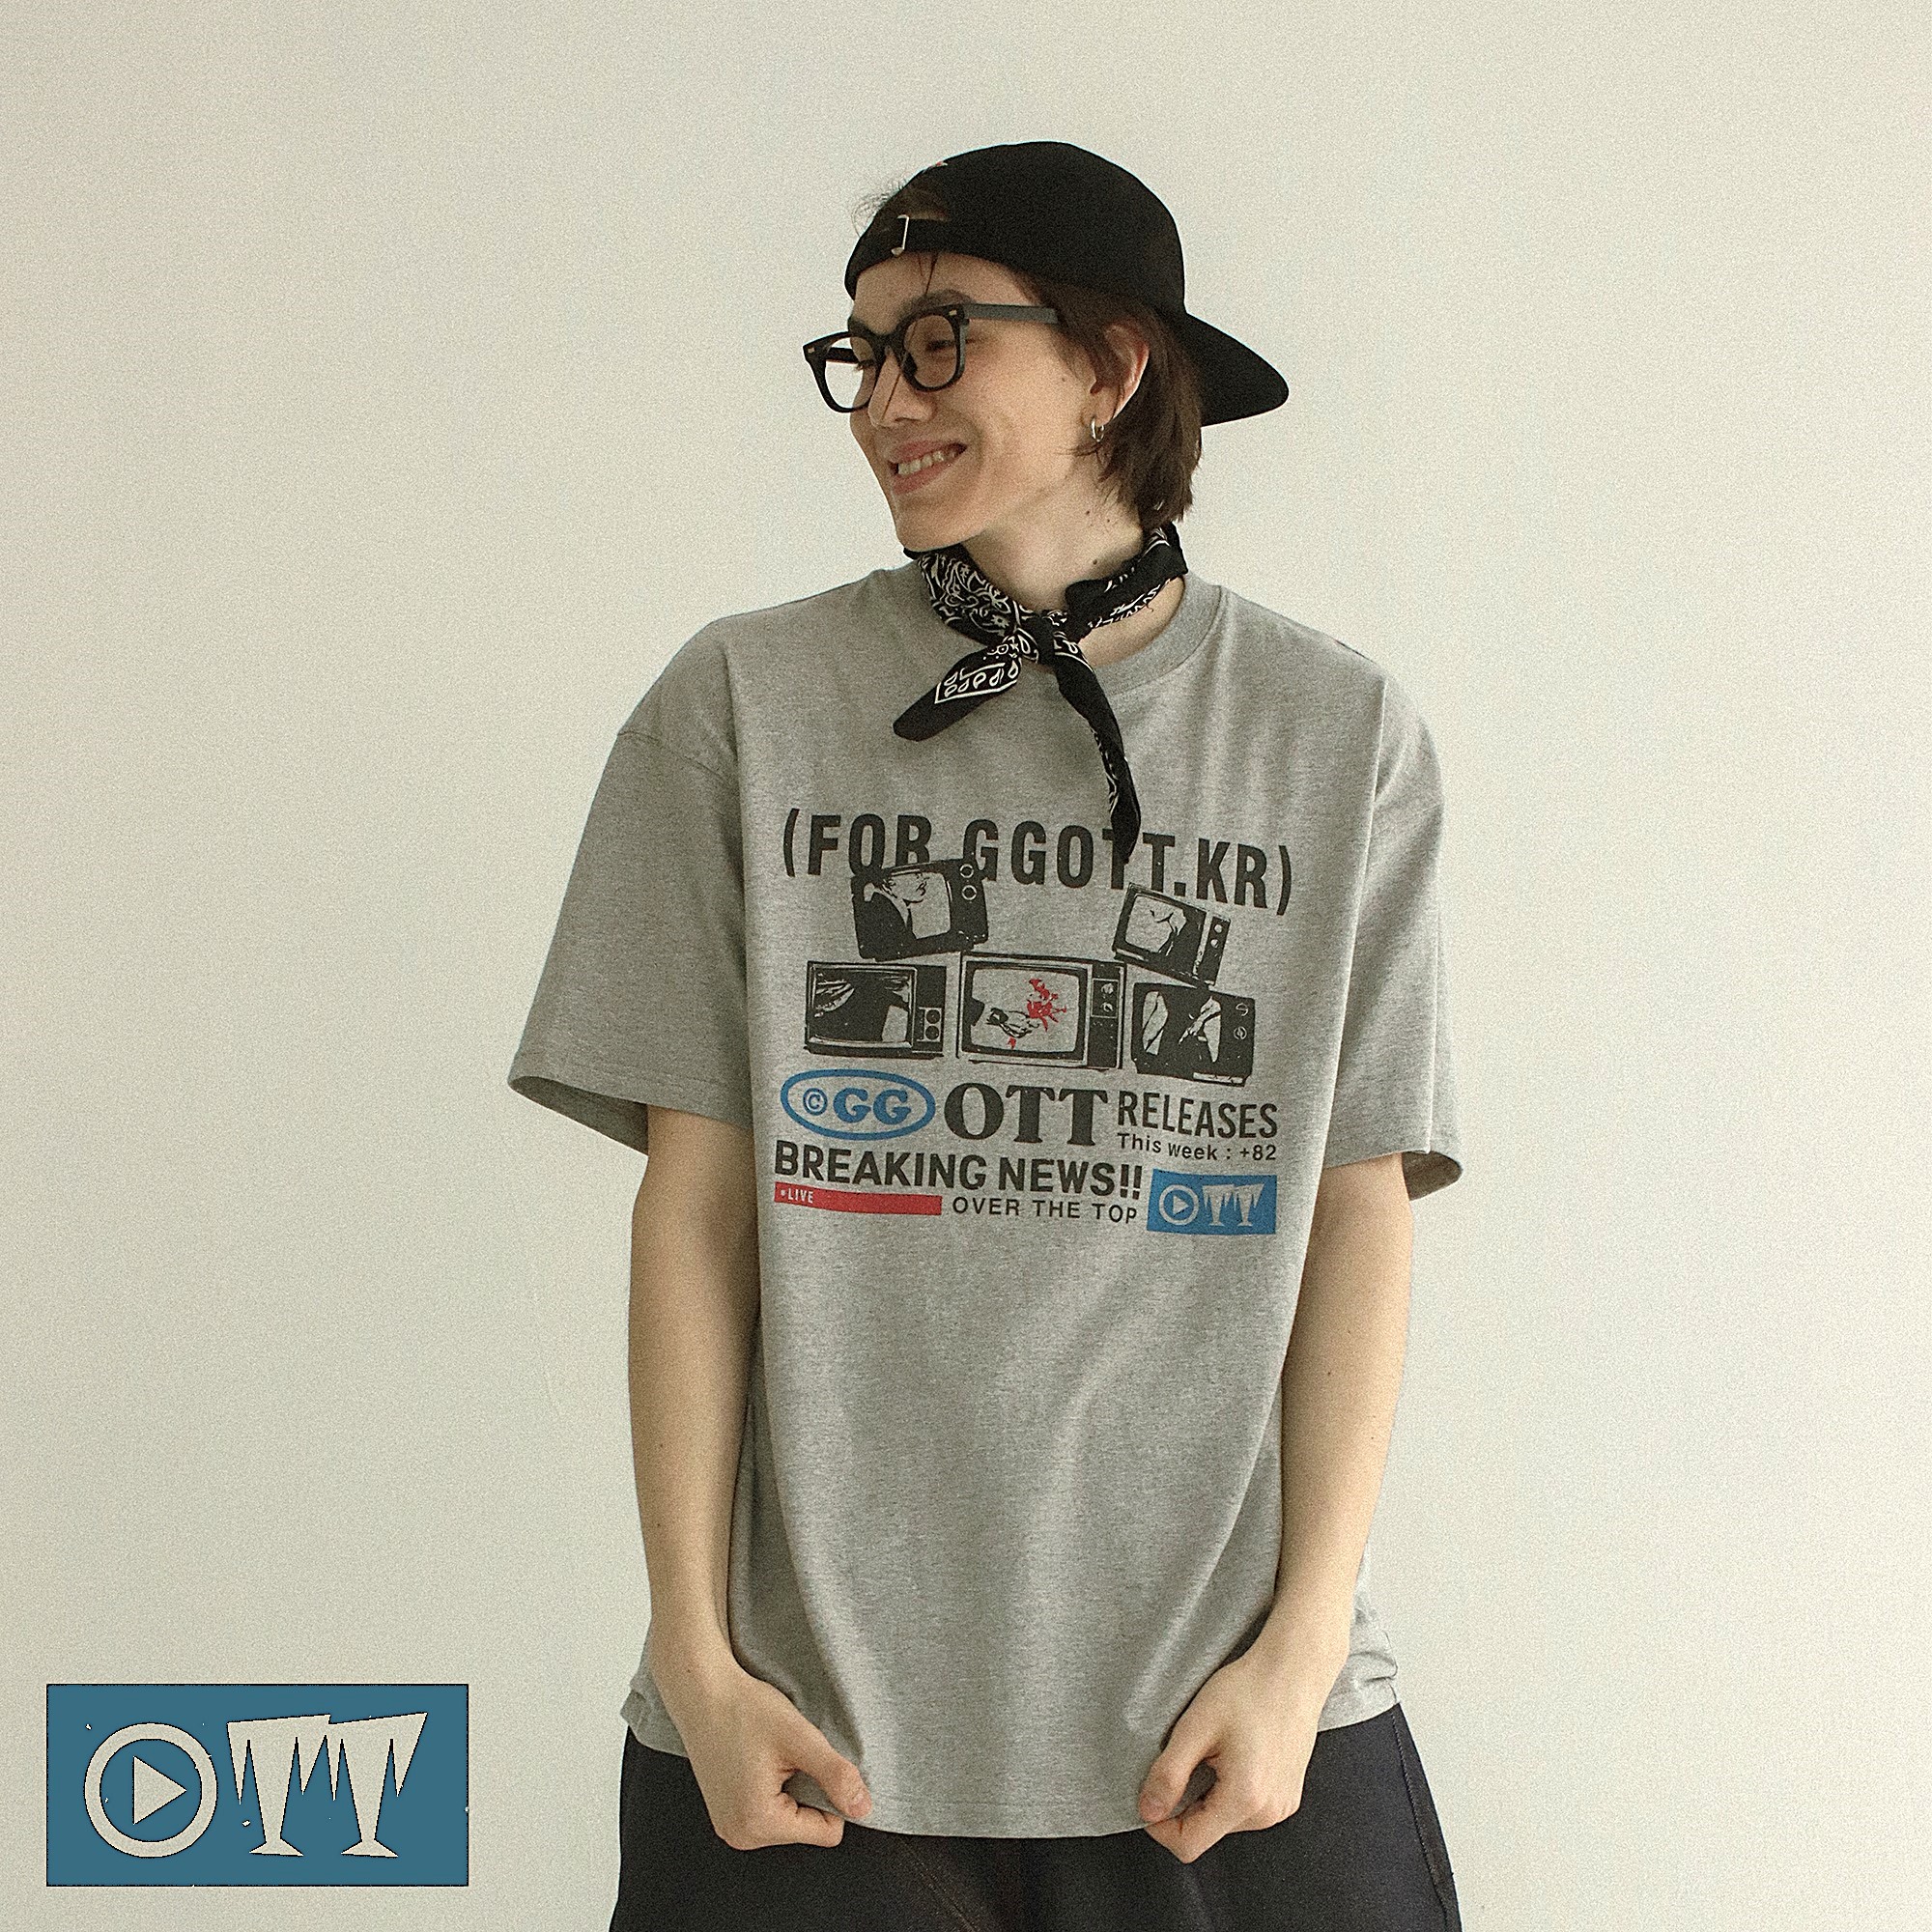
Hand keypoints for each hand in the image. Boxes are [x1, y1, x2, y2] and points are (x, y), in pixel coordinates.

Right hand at [652, 1649, 872, 1849]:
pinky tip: (759, 1760)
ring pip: (788, 1818)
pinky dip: (774, 1787)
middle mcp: (740, 1836)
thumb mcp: (800, 1738)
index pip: (827, 1832)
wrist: (701, 1690)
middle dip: (808, 1790)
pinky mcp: (725, 1813)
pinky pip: (768, 1811)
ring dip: (791, 1788)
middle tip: (786, 1756)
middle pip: (806, 1827)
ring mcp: (729, 1827)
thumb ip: (836, 1775)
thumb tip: (863, 1808)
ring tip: (770, 1756)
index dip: (831, 1793)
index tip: (810, 1761)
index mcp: (758, 1824)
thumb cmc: (743, 1709)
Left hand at [1136, 1645, 1339, 1862]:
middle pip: (1206, 1832)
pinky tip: (1233, 1754)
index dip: (1160, 1825)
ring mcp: (1281, 1807)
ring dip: (1208, 1795)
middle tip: (1189, 1756)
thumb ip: (1168, 1774)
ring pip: (1224, 1820)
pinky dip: (1229, 1789)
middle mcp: (1268, 1813)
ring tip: (1215, 1751)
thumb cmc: (1249, 1690)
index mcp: (1245, 1799)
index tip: (1151, 1794)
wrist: (1293, 1671)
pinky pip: (1246, 1809)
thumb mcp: (1196, 1726)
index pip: (1189, 1844)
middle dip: (1186, 1802)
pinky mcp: (1287, 1797)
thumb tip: (1148, 1811)